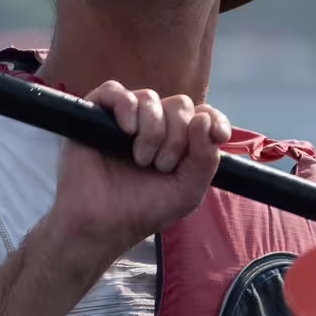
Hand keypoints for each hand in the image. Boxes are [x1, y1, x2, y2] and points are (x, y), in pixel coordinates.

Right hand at [46, 80, 232, 262]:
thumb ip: (205, 160)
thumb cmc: (143, 210)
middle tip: (162, 165)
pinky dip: (125, 107)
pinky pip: (114, 90)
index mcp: (179, 141)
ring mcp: (125, 119)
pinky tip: (127, 131)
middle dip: (177, 136)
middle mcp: (154, 125)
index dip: (214, 119)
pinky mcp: (96, 115)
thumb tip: (203, 120)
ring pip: (149, 97)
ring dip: (152, 130)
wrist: (102, 225)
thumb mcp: (187, 191)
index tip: (219, 135)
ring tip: (141, 159)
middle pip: (179, 105)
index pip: (203, 115)